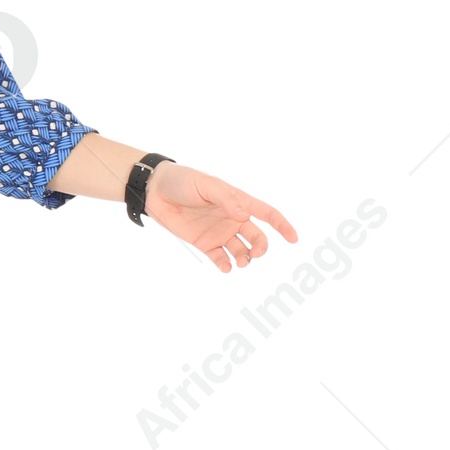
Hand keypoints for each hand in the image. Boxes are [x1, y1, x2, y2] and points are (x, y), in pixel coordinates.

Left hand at [143, 162, 296, 273]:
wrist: (156, 191)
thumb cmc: (183, 181)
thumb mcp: (206, 185)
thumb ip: (226, 199)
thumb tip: (243, 216)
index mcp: (238, 201)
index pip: (266, 213)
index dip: (282, 225)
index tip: (293, 239)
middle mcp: (232, 218)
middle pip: (256, 237)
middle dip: (261, 247)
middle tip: (255, 254)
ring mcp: (219, 232)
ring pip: (241, 250)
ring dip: (245, 258)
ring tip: (242, 262)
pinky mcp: (204, 243)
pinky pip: (220, 258)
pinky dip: (226, 265)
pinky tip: (226, 268)